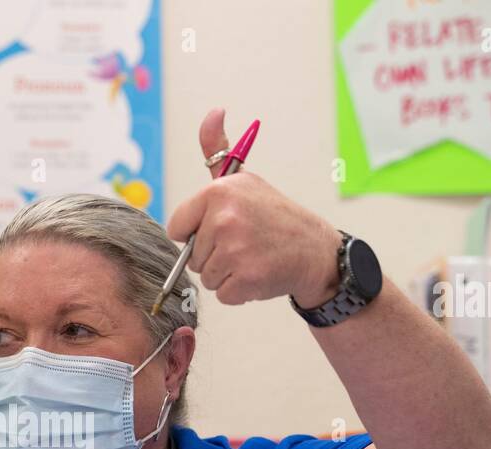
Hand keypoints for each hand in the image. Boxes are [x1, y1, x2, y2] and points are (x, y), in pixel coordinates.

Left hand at [165, 107, 342, 308]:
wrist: (313, 249)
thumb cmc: (273, 216)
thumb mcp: (243, 179)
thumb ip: (218, 150)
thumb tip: (213, 111)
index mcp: (218, 192)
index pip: (177, 228)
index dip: (194, 233)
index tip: (219, 228)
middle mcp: (224, 218)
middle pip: (191, 256)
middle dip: (213, 256)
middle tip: (244, 243)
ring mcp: (235, 249)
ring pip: (206, 277)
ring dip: (226, 274)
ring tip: (252, 256)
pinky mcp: (246, 277)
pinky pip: (223, 294)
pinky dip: (239, 291)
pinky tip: (258, 272)